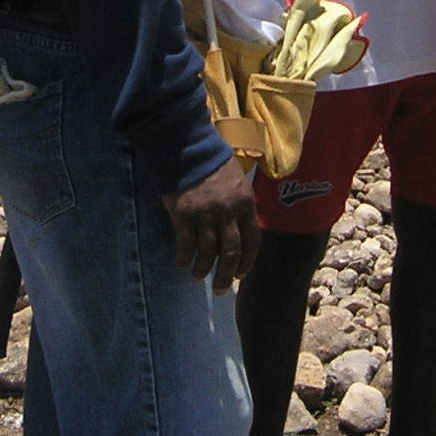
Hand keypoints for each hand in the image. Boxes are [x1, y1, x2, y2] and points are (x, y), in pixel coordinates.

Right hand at [163, 157, 259, 292]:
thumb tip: (238, 226)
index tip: (240, 274)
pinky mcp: (183, 215)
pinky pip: (186, 244)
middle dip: (226, 275)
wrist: (187, 146)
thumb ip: (239, 203)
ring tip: (198, 277)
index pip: (252, 241)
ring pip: (207, 253)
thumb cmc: (212, 160)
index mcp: (245, 204)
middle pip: (231, 253)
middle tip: (221, 290)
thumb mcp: (236, 179)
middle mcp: (227, 212)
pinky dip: (184, 258)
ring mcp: (205, 215)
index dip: (247, 261)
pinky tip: (182, 264)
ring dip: (203, 269)